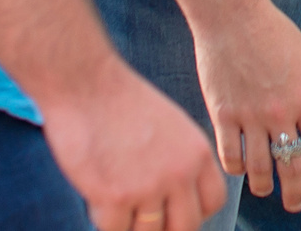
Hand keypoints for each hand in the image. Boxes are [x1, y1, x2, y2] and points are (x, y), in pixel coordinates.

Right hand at [37, 53, 227, 230]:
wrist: (87, 84)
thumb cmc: (122, 103)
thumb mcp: (173, 126)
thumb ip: (182, 161)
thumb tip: (179, 199)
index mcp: (197, 153)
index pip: (213, 202)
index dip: (193, 211)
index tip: (173, 208)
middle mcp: (179, 173)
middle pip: (185, 227)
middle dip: (164, 226)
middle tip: (142, 214)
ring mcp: (148, 188)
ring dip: (130, 222)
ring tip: (116, 197)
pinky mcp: (115, 197)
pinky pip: (114, 230)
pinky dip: (103, 218)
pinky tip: (97, 194)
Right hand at [193, 0, 300, 211]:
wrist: (232, 15)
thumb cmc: (277, 34)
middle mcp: (280, 112)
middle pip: (292, 167)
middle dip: (295, 194)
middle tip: (294, 205)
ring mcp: (249, 115)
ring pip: (259, 169)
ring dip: (265, 186)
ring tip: (267, 190)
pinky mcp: (222, 114)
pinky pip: (230, 155)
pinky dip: (236, 169)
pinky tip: (241, 169)